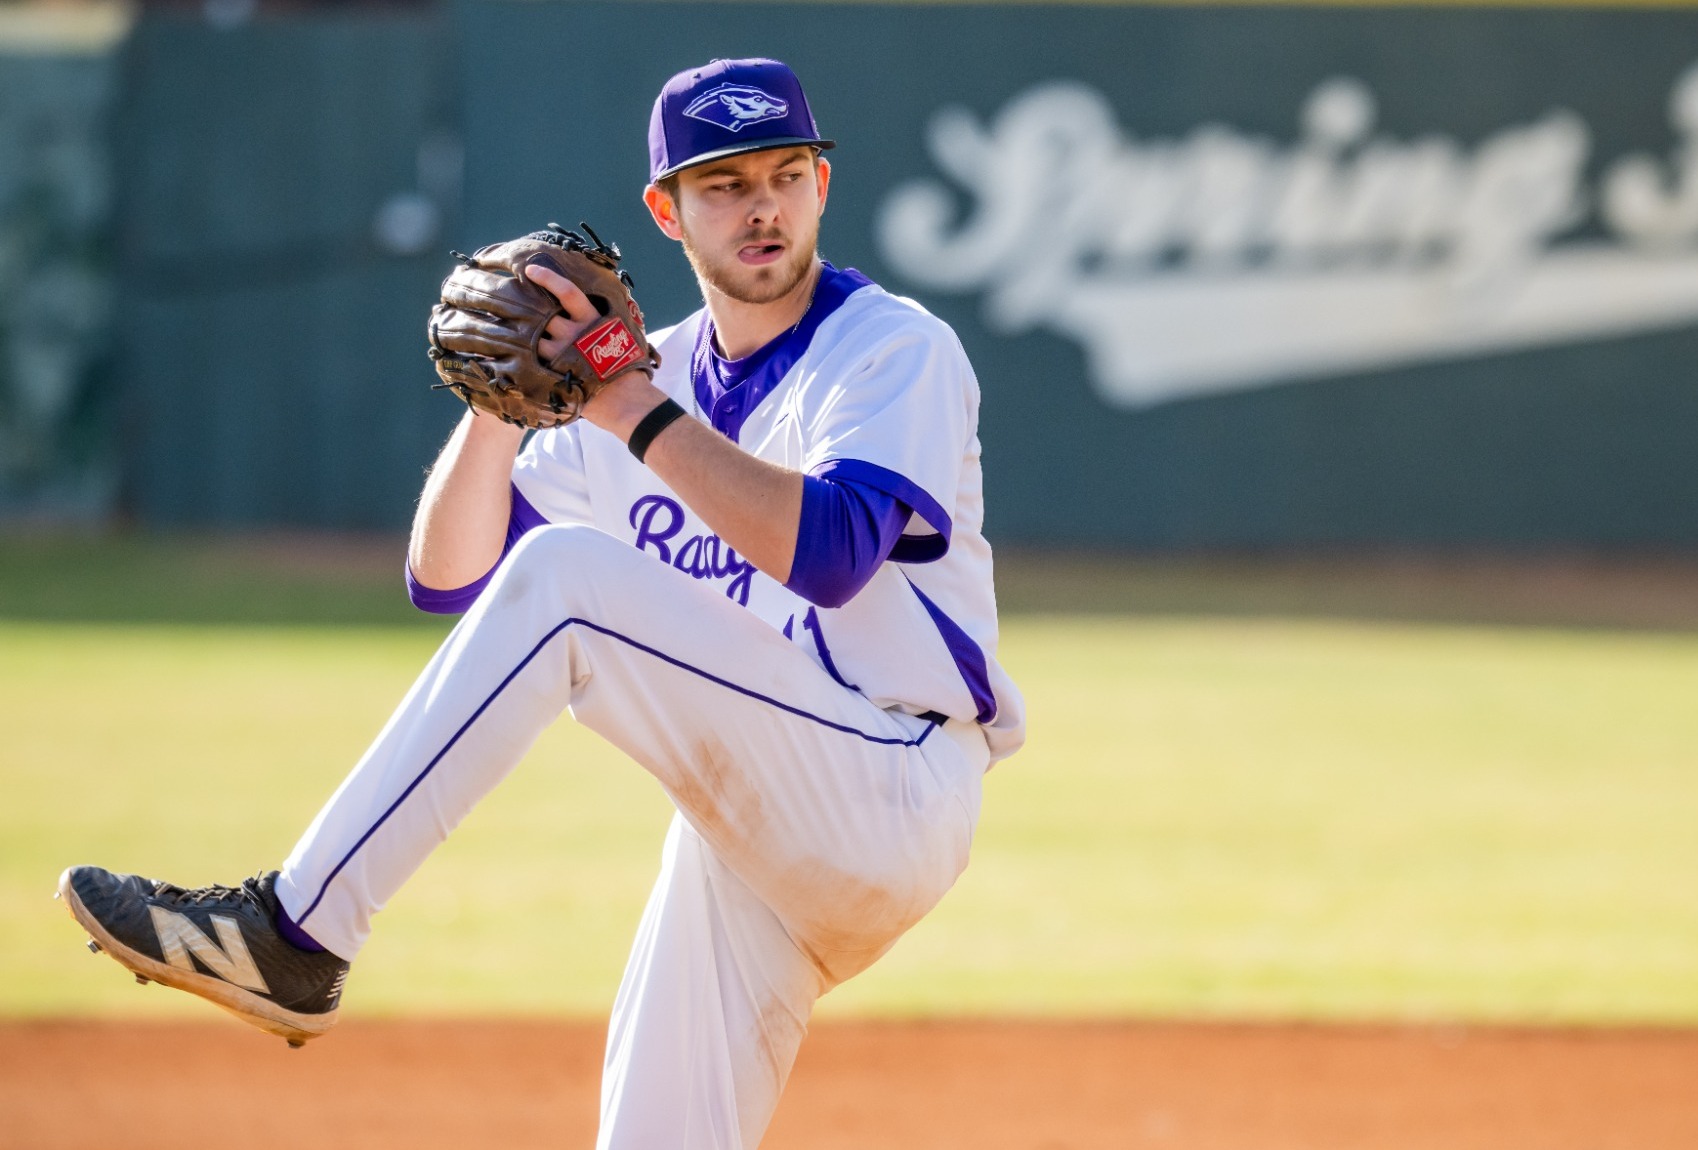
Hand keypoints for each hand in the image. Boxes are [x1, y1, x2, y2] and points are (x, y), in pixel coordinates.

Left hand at [526, 262, 667, 439]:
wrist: (627, 400)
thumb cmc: (629, 368)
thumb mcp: (624, 336)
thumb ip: (608, 320)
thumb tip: (596, 309)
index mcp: (593, 320)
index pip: (567, 291)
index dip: (548, 278)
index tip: (530, 270)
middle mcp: (575, 333)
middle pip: (543, 313)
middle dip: (529, 308)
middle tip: (511, 301)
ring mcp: (563, 353)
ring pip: (534, 337)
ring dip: (524, 334)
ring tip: (511, 330)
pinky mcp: (555, 373)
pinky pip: (532, 360)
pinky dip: (524, 356)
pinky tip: (514, 355)